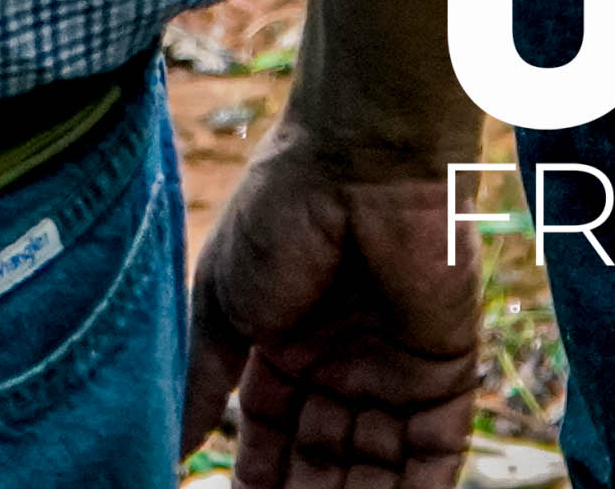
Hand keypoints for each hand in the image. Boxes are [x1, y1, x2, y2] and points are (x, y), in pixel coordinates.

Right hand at [186, 127, 491, 488]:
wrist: (361, 157)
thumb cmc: (281, 213)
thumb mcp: (224, 305)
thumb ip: (201, 381)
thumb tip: (168, 450)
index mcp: (290, 347)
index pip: (271, 436)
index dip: (257, 479)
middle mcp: (345, 364)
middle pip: (322, 459)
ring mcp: (396, 369)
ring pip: (374, 466)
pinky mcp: (446, 370)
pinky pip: (434, 453)